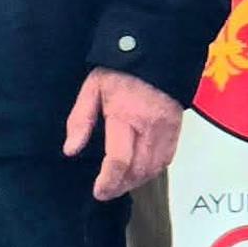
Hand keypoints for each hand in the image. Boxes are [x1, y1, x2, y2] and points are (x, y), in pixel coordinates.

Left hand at [63, 68, 182, 200]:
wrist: (156, 55)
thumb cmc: (120, 72)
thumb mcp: (92, 89)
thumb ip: (80, 119)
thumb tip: (70, 150)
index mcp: (126, 116)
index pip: (119, 159)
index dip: (108, 181)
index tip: (98, 191)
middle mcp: (150, 127)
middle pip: (138, 170)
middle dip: (121, 186)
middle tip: (105, 191)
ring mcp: (167, 131)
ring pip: (154, 169)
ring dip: (136, 181)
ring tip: (118, 184)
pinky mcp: (177, 131)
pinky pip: (166, 160)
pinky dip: (151, 172)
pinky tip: (137, 173)